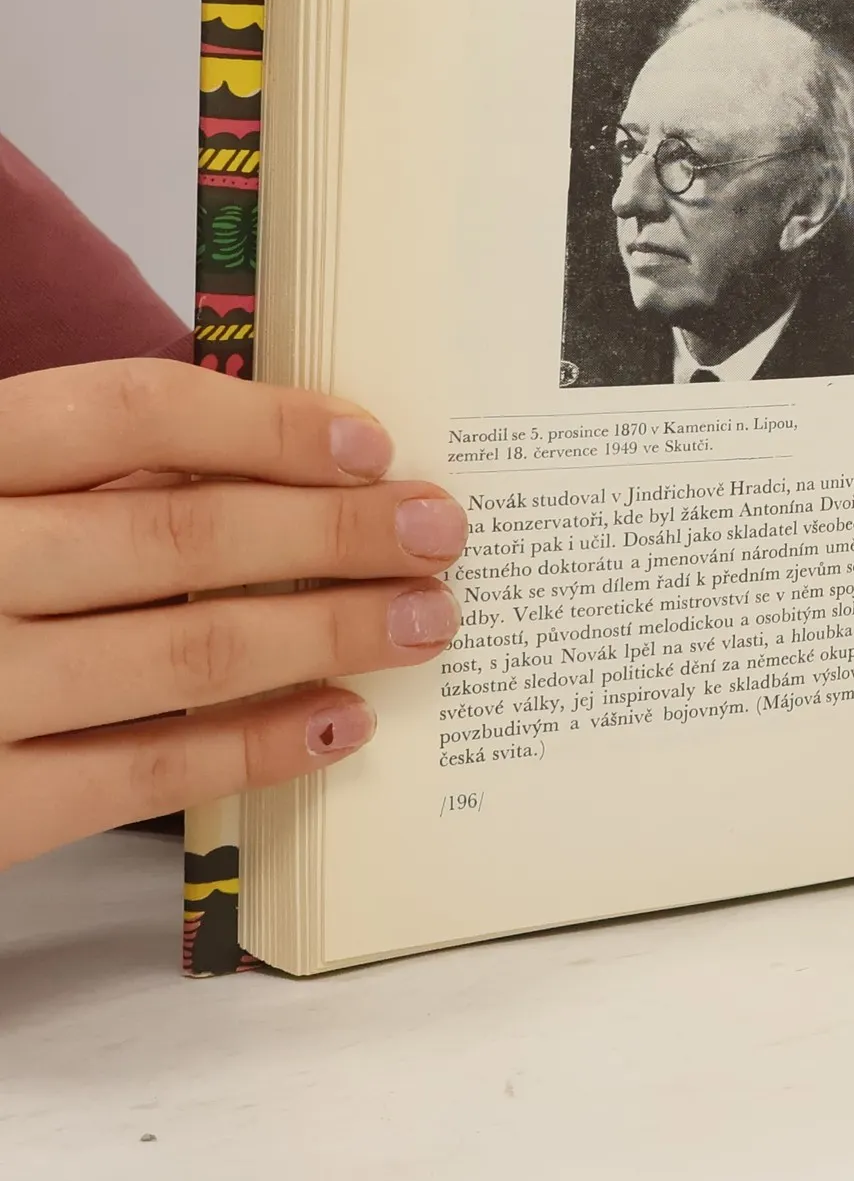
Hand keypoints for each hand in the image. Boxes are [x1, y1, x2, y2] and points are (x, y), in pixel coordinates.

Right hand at [0, 359, 466, 868]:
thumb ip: (82, 477)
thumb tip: (276, 457)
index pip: (126, 410)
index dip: (265, 423)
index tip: (374, 442)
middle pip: (180, 533)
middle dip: (334, 532)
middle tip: (443, 532)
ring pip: (182, 648)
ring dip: (327, 632)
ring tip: (426, 621)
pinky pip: (144, 770)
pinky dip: (258, 744)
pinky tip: (344, 721)